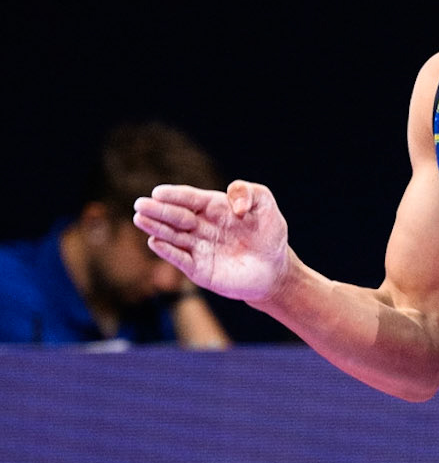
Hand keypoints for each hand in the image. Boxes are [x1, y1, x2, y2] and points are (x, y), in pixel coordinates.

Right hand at [133, 181, 289, 304]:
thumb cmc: (269, 235)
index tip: (159, 192)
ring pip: (173, 236)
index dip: (174, 195)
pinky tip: (154, 242)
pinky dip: (168, 251)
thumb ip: (249, 193)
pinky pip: (180, 258)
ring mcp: (198, 248)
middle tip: (141, 204)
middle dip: (158, 210)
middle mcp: (201, 226)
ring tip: (140, 219)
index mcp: (213, 207)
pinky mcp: (198, 269)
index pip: (189, 199)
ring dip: (156, 228)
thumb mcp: (265, 205)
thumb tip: (233, 204)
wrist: (275, 270)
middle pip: (176, 216)